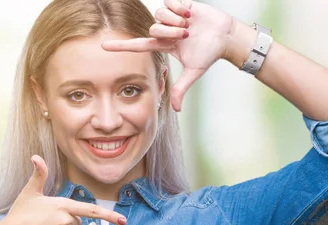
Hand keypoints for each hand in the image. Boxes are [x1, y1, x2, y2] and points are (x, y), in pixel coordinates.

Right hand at [0, 155, 126, 224]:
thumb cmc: (19, 215)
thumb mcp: (29, 193)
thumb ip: (39, 175)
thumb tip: (36, 156)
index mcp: (62, 205)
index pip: (91, 210)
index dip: (109, 215)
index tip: (124, 221)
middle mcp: (66, 220)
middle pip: (78, 222)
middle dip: (66, 222)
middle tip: (45, 222)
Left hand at [101, 0, 233, 111]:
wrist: (224, 36)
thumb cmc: (209, 53)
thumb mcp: (193, 72)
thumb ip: (182, 89)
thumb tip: (177, 110)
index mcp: (164, 45)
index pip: (138, 45)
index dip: (121, 47)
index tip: (103, 47)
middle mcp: (164, 31)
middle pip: (153, 28)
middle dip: (170, 32)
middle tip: (186, 35)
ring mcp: (171, 17)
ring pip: (160, 15)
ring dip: (176, 21)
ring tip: (189, 25)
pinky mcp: (178, 4)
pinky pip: (169, 3)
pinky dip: (180, 9)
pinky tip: (191, 14)